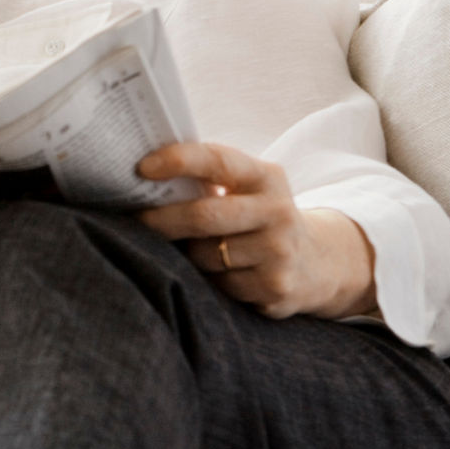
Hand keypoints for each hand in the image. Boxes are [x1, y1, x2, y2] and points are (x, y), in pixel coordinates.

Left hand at [136, 142, 377, 319]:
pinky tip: (216, 272)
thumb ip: (209, 178)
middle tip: (134, 219)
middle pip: (204, 215)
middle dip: (161, 219)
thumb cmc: (256, 216)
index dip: (178, 161)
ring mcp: (279, 252)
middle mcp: (278, 212)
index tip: (142, 168)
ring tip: (187, 248)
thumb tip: (143, 177)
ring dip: (186, 254)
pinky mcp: (276, 287)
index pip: (218, 161)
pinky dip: (207, 279)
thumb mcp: (246, 188)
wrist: (315, 263)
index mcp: (266, 177)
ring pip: (206, 255)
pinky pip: (219, 285)